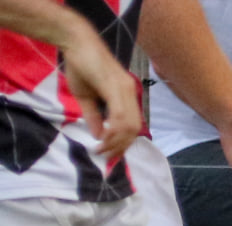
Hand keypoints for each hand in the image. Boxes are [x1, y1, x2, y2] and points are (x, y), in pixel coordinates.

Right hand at [59, 27, 139, 157]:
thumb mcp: (86, 97)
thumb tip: (97, 136)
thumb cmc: (81, 66)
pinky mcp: (116, 87)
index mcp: (127, 97)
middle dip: (121, 147)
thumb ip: (93, 116)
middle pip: (134, 130)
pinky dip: (113, 130)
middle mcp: (131, 94)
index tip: (110, 154)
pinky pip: (120, 114)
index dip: (123, 144)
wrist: (76, 42)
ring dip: (116, 141)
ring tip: (101, 150)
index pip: (133, 127)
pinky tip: (103, 137)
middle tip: (106, 156)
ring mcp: (126, 90)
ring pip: (129, 125)